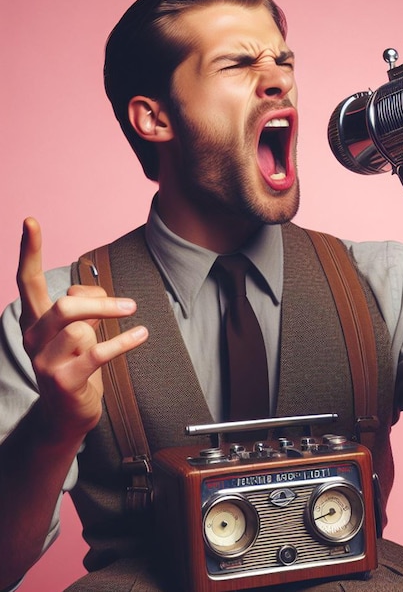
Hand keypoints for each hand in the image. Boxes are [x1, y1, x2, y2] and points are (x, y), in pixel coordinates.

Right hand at [17, 217, 148, 442]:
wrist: (66, 414)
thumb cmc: (75, 365)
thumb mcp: (74, 331)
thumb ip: (79, 306)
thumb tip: (90, 292)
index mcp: (34, 321)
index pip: (27, 280)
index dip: (28, 251)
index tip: (31, 221)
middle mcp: (33, 339)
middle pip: (65, 306)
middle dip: (100, 302)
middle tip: (128, 305)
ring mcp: (46, 362)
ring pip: (81, 329)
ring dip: (110, 324)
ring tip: (125, 327)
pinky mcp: (65, 380)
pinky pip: (99, 352)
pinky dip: (125, 341)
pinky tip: (141, 335)